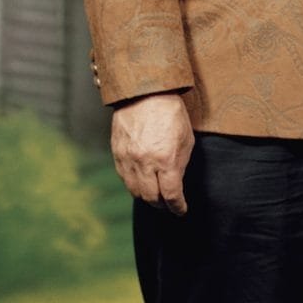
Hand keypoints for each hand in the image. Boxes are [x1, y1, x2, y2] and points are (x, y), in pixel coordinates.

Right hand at [110, 91, 194, 212]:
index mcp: (166, 159)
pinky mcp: (117, 153)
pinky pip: (124, 178)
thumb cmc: (171, 114)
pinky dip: (134, 185)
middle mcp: (145, 162)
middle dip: (162, 205)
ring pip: (135, 191)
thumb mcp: (186, 140)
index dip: (177, 207)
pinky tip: (142, 183)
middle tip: (168, 205)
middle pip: (151, 198)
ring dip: (146, 198)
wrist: (145, 93)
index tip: (181, 210)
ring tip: (156, 196)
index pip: (171, 195)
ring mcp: (128, 158)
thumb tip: (176, 184)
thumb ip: (180, 165)